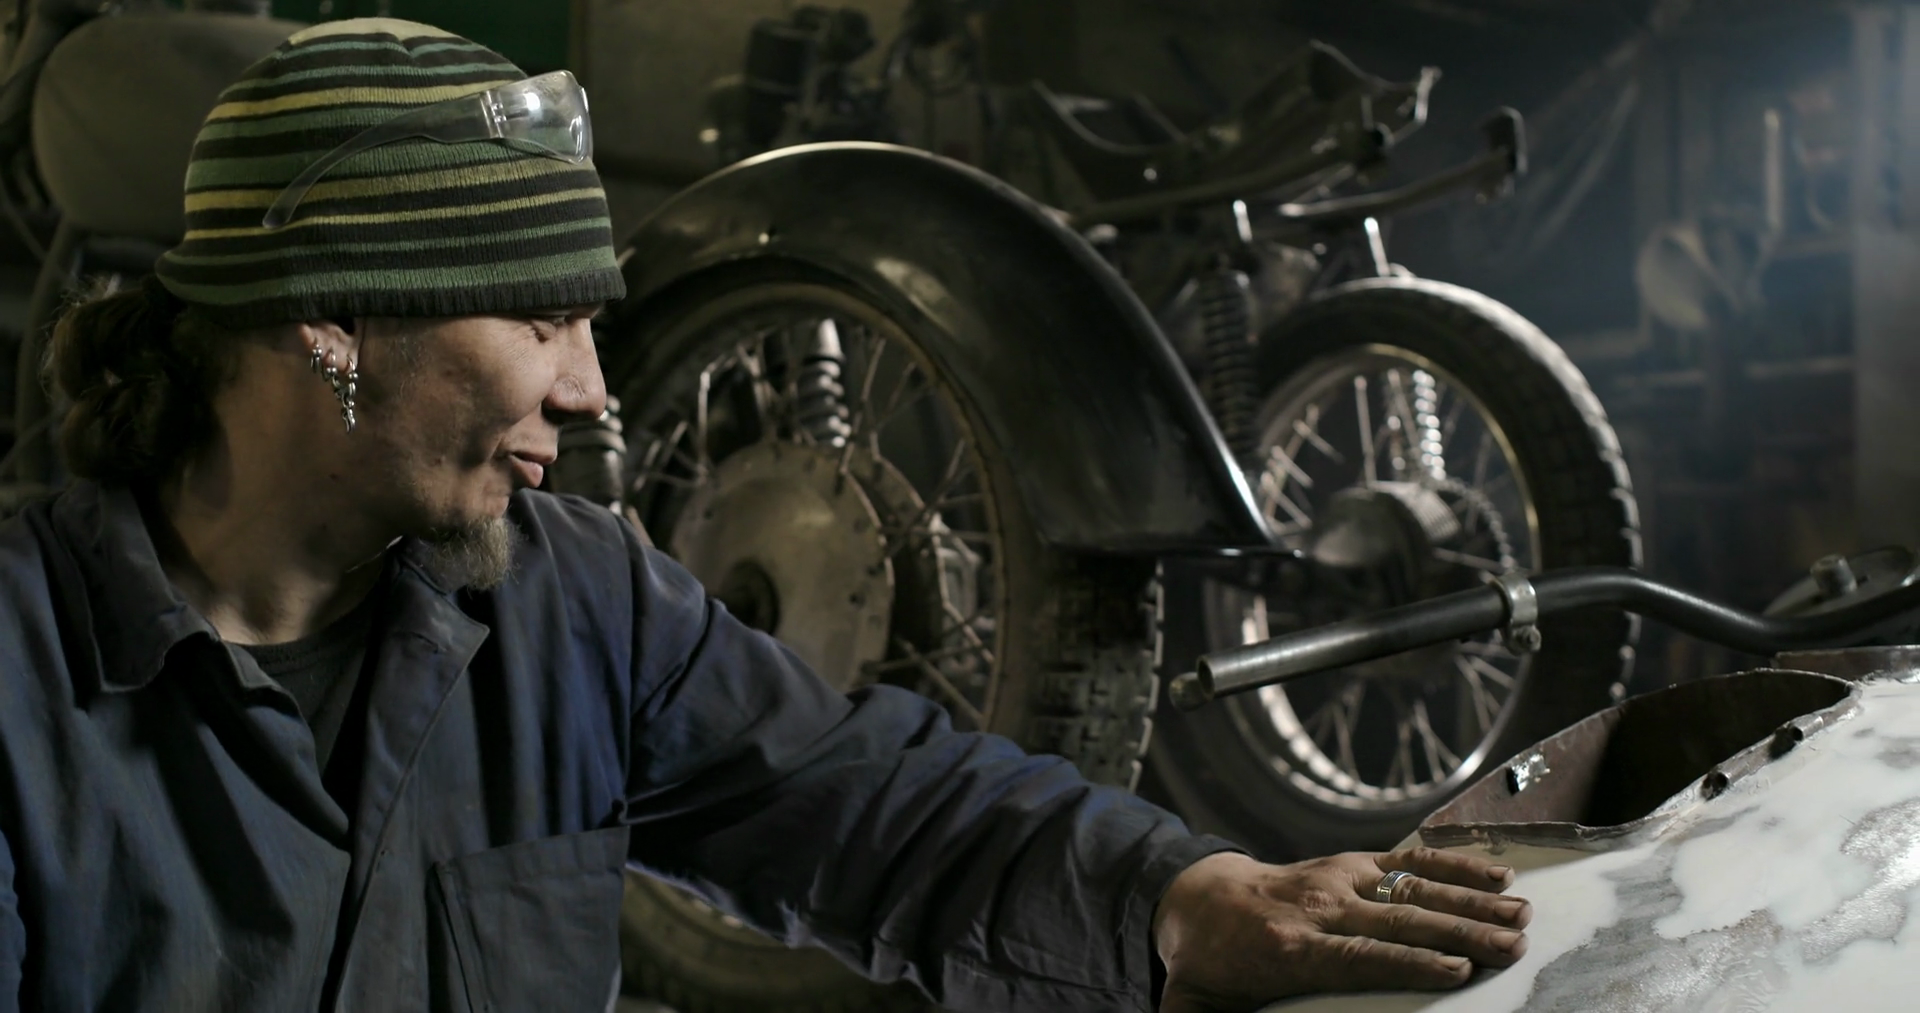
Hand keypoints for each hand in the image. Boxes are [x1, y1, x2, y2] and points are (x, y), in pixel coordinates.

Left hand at [1151, 848, 1530, 1011]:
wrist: (1196, 896)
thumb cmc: (1209, 964)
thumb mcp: (1198, 1006)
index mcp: (1289, 948)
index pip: (1359, 957)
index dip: (1409, 964)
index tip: (1456, 972)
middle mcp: (1318, 908)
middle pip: (1399, 923)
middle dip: (1459, 935)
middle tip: (1511, 948)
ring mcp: (1337, 879)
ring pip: (1413, 888)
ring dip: (1470, 902)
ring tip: (1520, 916)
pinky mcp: (1350, 862)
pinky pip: (1408, 861)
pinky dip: (1454, 865)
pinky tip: (1496, 877)